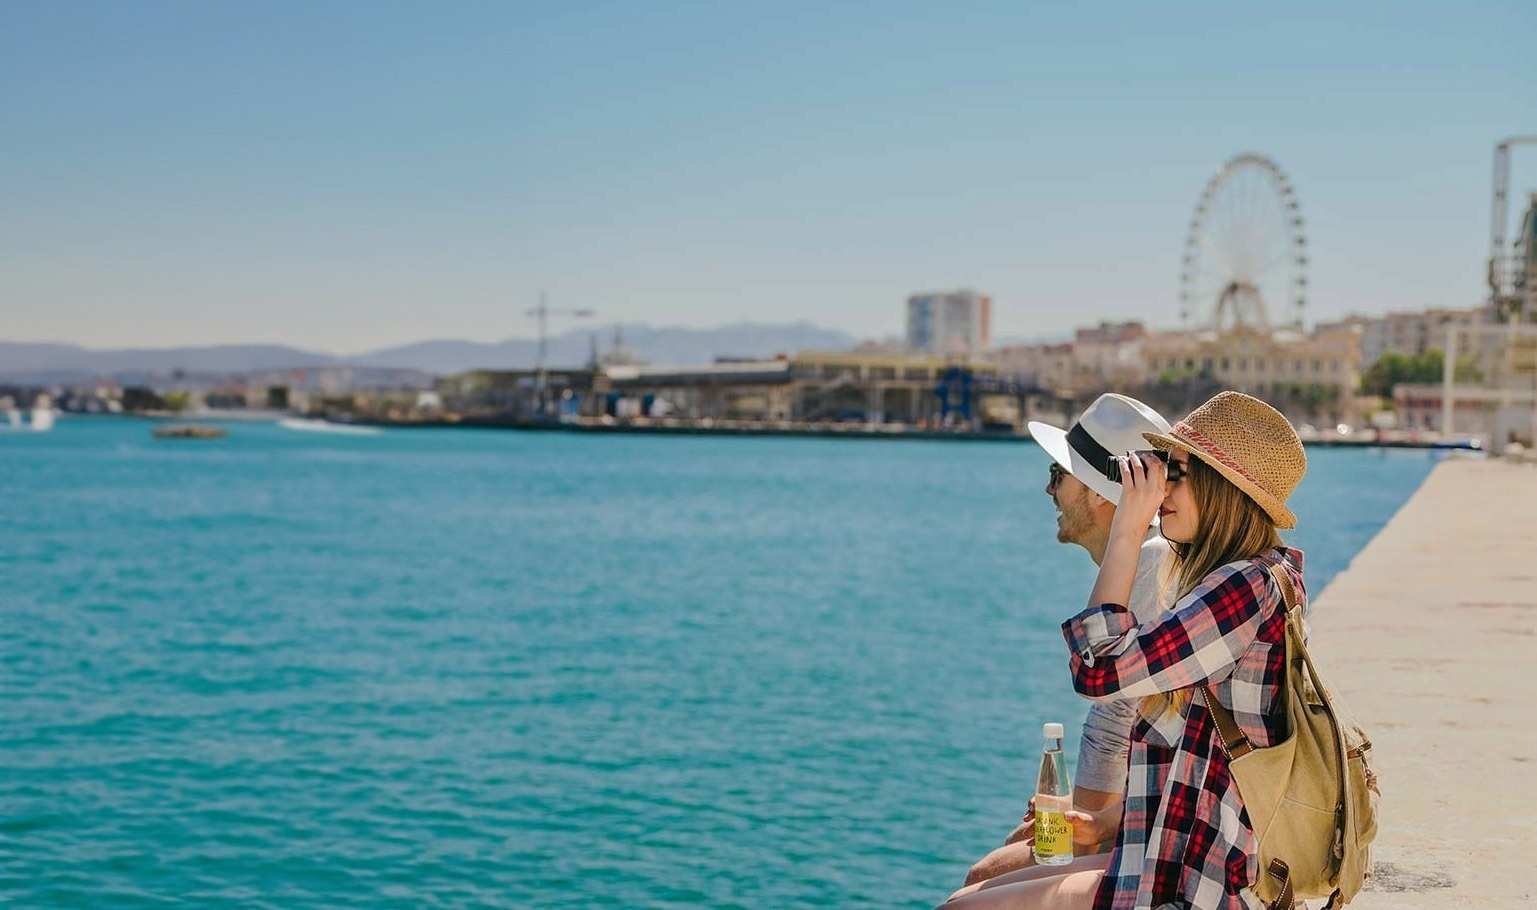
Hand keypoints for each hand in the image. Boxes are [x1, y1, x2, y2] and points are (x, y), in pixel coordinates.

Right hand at [1002, 796, 1121, 848]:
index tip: (1031, 807)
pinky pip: (1044, 836)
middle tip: (1026, 821)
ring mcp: (1056, 824)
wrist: (1099, 832)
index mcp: (1059, 805)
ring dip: (1032, 829)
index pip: (1042, 800)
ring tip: (1028, 837)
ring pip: (1039, 825)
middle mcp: (1055, 813)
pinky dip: (1037, 840)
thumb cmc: (1092, 822)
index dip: (1034, 802)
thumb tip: (1066, 815)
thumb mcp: (1085, 819)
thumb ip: (1077, 817)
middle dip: (1030, 817)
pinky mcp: (1057, 834)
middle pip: (1038, 813)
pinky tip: (1031, 845)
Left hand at [1107, 451, 1166, 538]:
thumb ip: (1153, 494)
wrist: (1129, 532)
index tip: (1152, 459)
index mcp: (1160, 495)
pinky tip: (1122, 462)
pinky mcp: (1128, 492)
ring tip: (1131, 456)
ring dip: (1134, 458)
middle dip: (1148, 457)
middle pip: (1154, 466)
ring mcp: (1141, 491)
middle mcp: (1152, 491)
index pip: (1163, 473)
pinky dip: (1123, 464)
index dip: (1157, 462)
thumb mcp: (1153, 506)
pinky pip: (1126, 473)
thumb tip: (1148, 482)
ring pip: (1140, 467)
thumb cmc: (1138, 523)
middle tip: (1142, 455)